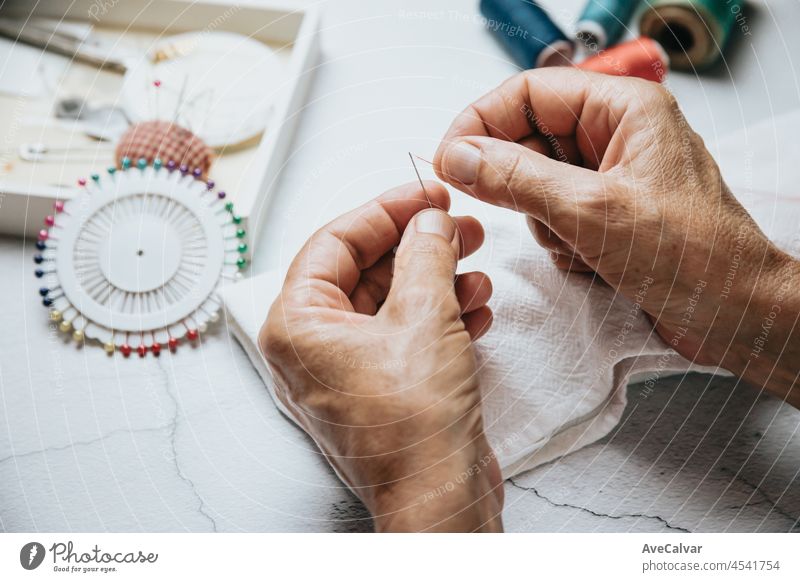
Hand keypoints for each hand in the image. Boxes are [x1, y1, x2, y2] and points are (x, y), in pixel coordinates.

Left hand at [260, 182, 503, 531]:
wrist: (440, 499)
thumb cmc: (414, 426)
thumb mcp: (425, 317)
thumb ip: (425, 255)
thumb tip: (429, 221)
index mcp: (298, 325)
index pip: (334, 242)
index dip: (385, 211)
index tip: (426, 193)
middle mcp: (314, 347)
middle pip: (365, 271)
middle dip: (418, 246)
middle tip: (458, 226)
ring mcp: (348, 370)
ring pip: (391, 302)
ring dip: (437, 281)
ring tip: (478, 269)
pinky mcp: (382, 387)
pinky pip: (405, 334)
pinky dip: (441, 317)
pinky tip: (477, 308)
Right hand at [434, 67, 799, 406]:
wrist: (734, 314)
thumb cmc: (691, 256)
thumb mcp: (591, 212)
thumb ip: (516, 179)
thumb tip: (460, 157)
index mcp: (622, 110)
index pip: (528, 93)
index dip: (480, 122)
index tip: (448, 159)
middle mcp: (614, 135)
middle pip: (528, 137)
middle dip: (515, 181)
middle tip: (501, 208)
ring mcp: (609, 176)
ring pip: (534, 181)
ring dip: (541, 219)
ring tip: (577, 243)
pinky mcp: (606, 213)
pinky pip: (552, 213)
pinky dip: (558, 240)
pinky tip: (590, 260)